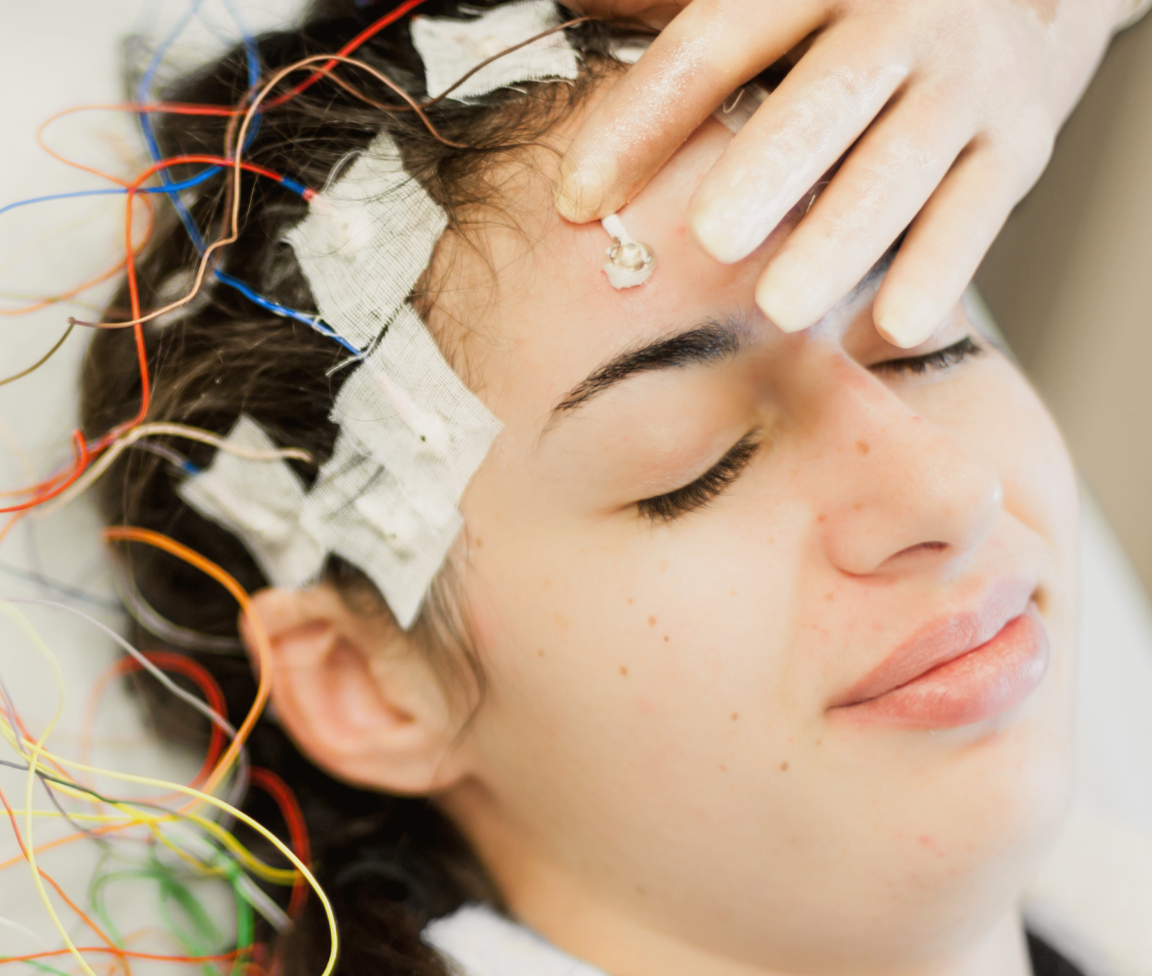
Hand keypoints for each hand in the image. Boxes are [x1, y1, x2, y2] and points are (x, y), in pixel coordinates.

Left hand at [556, 0, 1129, 345]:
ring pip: (903, 162)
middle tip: (713, 240)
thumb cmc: (844, 7)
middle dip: (771, 168)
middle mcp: (901, 17)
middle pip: (828, 95)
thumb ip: (666, 7)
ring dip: (843, 239)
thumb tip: (569, 14)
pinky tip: (887, 330)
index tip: (578, 201)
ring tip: (781, 307)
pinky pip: (976, 214)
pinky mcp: (1020, 145)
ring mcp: (967, 82)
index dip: (645, 119)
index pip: (715, 43)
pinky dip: (936, 274)